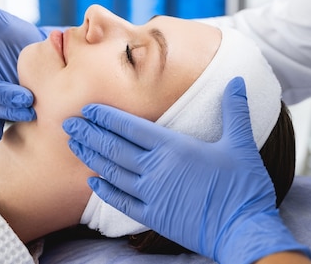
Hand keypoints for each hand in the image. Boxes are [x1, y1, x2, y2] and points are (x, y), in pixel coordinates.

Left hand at [63, 77, 310, 262]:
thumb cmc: (243, 187)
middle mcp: (156, 169)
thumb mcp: (241, 144)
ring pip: (112, 172)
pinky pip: (120, 201)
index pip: (130, 127)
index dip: (106, 116)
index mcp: (173, 147)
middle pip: (113, 147)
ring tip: (73, 145)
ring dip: (90, 157)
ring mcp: (151, 194)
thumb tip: (237, 80)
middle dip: (89, 133)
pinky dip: (104, 190)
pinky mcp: (152, 216)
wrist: (243, 230)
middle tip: (68, 123)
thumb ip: (234, 110)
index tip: (88, 108)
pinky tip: (92, 182)